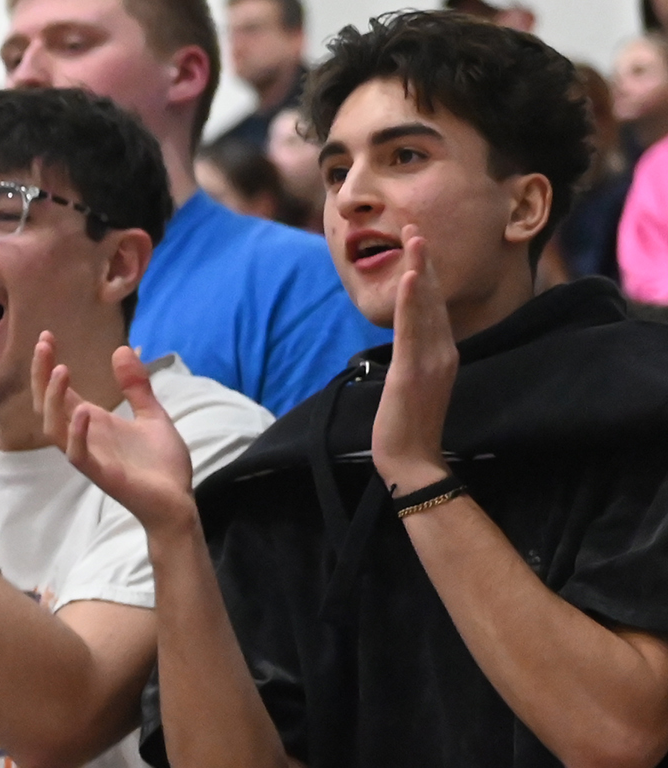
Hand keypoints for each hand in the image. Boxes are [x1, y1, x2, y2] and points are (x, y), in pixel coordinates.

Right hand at [40, 338, 199, 535]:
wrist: (177, 500)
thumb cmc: (161, 464)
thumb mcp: (152, 414)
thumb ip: (136, 386)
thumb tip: (123, 349)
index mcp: (93, 423)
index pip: (60, 392)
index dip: (49, 366)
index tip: (47, 337)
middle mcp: (84, 437)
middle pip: (48, 406)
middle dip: (42, 377)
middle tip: (44, 345)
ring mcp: (89, 456)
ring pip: (54, 429)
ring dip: (54, 401)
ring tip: (62, 370)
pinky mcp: (101, 474)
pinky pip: (78, 455)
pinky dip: (77, 434)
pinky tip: (84, 411)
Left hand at [370, 232, 455, 493]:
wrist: (411, 462)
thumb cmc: (408, 429)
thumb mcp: (413, 387)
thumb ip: (415, 363)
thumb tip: (407, 349)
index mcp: (441, 354)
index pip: (432, 307)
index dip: (425, 274)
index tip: (418, 245)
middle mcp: (441, 351)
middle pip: (432, 298)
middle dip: (423, 261)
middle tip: (416, 225)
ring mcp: (430, 360)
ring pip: (425, 308)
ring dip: (420, 270)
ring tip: (415, 237)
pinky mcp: (414, 373)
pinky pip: (413, 332)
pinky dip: (413, 302)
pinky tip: (411, 278)